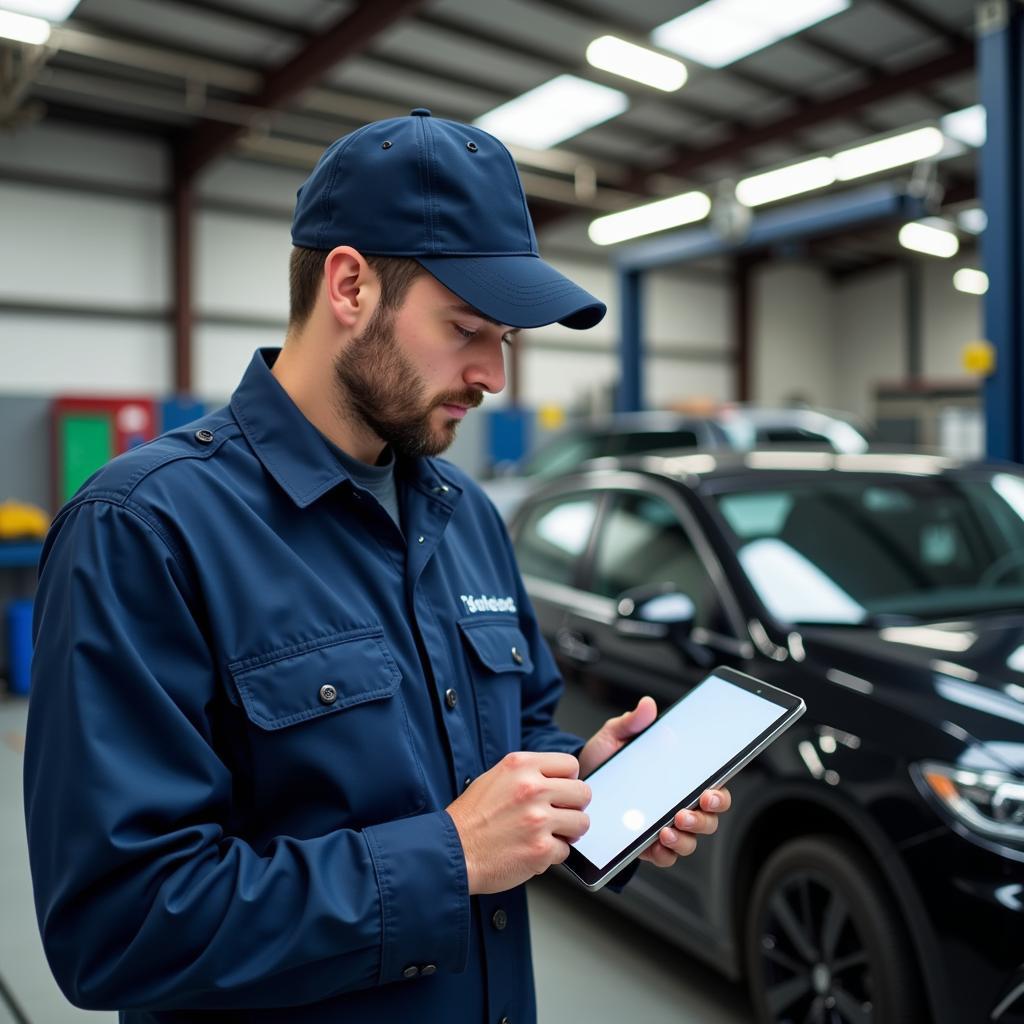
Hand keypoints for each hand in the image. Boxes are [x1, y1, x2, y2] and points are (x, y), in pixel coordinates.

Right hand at [446, 751, 590, 894]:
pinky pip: (565, 851)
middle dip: (574, 806)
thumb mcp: (496, 777)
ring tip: (548, 834)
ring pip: (581, 823)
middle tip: (559, 815)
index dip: (568, 780)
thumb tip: (559, 780)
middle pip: (583, 792)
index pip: (571, 765)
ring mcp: (538, 820)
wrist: (451, 851)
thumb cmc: (470, 817)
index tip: (561, 791)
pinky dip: (552, 854)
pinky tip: (532, 850)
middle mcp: (532, 788)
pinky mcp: (540, 850)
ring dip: (568, 832)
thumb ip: (529, 773)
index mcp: (521, 765)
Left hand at [578, 696, 732, 868]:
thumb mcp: (614, 738)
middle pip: (709, 818)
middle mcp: (677, 804)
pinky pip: (665, 856)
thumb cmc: (603, 763)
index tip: (709, 791)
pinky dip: (665, 853)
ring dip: (685, 838)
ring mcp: (664, 827)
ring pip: (690, 841)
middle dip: (704, 818)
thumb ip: (631, 722)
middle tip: (685, 813)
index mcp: (678, 778)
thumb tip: (647, 705)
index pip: (712, 787)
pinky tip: (656, 843)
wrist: (574, 788)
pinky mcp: (646, 845)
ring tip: (667, 830)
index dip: (719, 792)